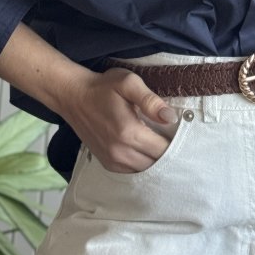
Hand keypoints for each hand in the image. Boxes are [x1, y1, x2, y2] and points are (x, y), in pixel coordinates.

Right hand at [56, 65, 179, 173]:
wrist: (74, 97)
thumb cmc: (103, 87)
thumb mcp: (129, 83)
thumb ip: (151, 100)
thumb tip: (171, 117)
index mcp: (129, 132)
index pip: (163, 149)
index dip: (176, 143)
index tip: (180, 133)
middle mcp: (120, 151)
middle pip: (155, 163)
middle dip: (167, 153)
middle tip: (172, 137)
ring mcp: (112, 160)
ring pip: (144, 170)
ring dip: (154, 160)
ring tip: (159, 142)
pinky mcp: (106, 163)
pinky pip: (131, 171)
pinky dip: (141, 163)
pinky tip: (144, 149)